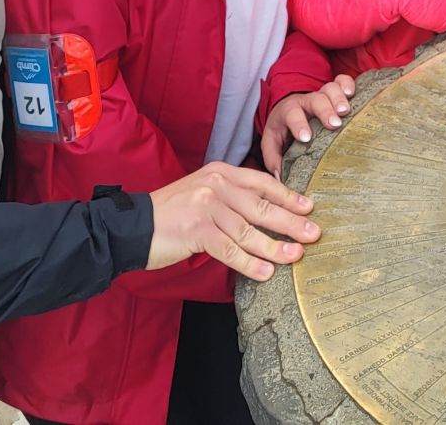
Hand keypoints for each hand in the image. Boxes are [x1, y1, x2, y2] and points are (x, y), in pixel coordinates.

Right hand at [145, 163, 318, 279]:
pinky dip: (250, 263)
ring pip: (249, 230)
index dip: (288, 196)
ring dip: (275, 246)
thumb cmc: (171, 215)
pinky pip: (230, 250)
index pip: (262, 183)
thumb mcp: (203, 195)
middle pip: (262, 206)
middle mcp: (216, 185)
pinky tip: (265, 273)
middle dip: (291, 221)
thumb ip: (230, 199)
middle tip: (313, 234)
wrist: (132, 227)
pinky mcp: (197, 230)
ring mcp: (206, 206)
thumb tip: (267, 215)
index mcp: (221, 173)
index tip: (309, 207)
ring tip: (294, 256)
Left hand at [260, 75, 356, 174]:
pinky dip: (348, 84)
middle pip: (315, 100)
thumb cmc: (282, 130)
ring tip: (346, 111)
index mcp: (288, 112)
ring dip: (339, 98)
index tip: (306, 138)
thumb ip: (273, 159)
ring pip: (330, 88)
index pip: (292, 115)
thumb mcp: (271, 144)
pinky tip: (354, 93)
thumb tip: (280, 176)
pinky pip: (342, 80)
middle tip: (334, 124)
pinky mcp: (335, 91)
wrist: (288, 110)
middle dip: (325, 111)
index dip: (299, 125)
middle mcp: (305, 101)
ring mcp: (321, 94)